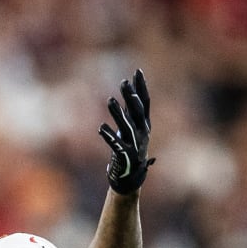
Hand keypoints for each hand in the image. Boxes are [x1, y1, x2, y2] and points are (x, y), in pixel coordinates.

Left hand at [98, 69, 153, 194]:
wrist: (131, 175)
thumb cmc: (129, 147)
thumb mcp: (131, 126)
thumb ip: (130, 110)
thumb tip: (129, 89)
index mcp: (144, 124)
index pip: (145, 102)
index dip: (141, 87)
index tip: (137, 71)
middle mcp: (142, 132)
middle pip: (137, 112)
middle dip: (131, 97)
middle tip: (123, 83)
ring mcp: (135, 144)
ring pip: (127, 127)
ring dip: (118, 114)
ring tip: (109, 101)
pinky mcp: (125, 155)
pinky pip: (116, 145)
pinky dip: (109, 136)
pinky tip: (101, 128)